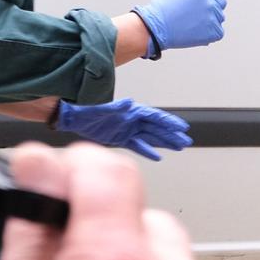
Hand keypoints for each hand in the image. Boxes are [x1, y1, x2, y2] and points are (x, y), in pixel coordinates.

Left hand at [54, 99, 192, 160]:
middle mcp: (132, 121)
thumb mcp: (102, 108)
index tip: (181, 127)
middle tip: (185, 140)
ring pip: (151, 138)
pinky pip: (138, 146)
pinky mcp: (121, 139)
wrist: (74, 119)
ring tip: (178, 147)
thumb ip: (116, 107)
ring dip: (164, 143)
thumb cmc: (87, 112)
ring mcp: (128, 131)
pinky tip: (157, 157)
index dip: (169, 122)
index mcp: (131, 112)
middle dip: (172, 134)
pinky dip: (148, 151)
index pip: (155, 117)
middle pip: (157, 128)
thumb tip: (129, 102)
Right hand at [133, 0, 227, 54]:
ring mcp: (213, 19)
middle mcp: (211, 3)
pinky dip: (210, 32)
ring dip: (211, 18)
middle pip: (221, 1)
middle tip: (192, 12)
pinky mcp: (214, 33)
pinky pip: (219, 31)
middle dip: (210, 4)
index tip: (191, 0)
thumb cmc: (166, 5)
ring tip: (193, 21)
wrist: (157, 28)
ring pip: (220, 17)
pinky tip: (196, 31)